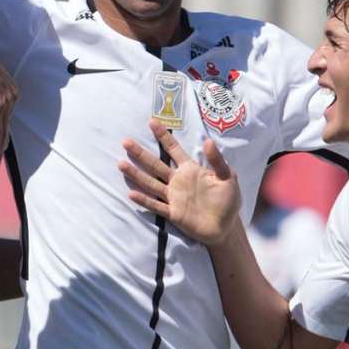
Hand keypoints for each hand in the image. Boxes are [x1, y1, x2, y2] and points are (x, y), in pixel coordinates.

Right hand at [120, 119, 241, 245]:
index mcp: (190, 170)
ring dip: (136, 174)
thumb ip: (217, 161)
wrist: (225, 227)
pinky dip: (144, 200)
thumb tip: (208, 141)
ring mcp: (173, 197)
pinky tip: (131, 194)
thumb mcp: (227, 178)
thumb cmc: (228, 200)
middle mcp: (177, 181)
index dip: (163, 136)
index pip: (174, 149)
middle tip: (126, 141)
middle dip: (141, 153)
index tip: (152, 122)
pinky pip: (156, 206)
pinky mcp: (173, 213)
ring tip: (121, 164)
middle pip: (155, 164)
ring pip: (151, 183)